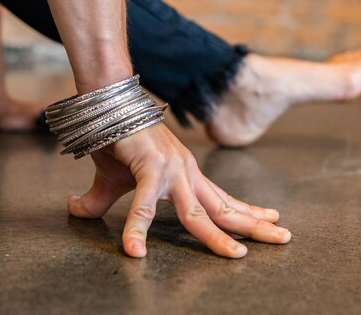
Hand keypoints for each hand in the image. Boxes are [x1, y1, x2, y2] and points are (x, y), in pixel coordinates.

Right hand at [66, 122, 290, 257]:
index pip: (223, 198)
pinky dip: (137, 228)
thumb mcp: (113, 180)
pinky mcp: (148, 167)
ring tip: (236, 256)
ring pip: (198, 213)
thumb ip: (102, 201)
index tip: (270, 219)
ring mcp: (171, 171)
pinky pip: (143, 205)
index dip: (247, 211)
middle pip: (224, 207)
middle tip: (284, 238)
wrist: (106, 104)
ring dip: (217, 237)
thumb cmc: (116, 139)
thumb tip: (75, 210)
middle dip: (255, 225)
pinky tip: (134, 250)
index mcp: (186, 174)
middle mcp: (186, 173)